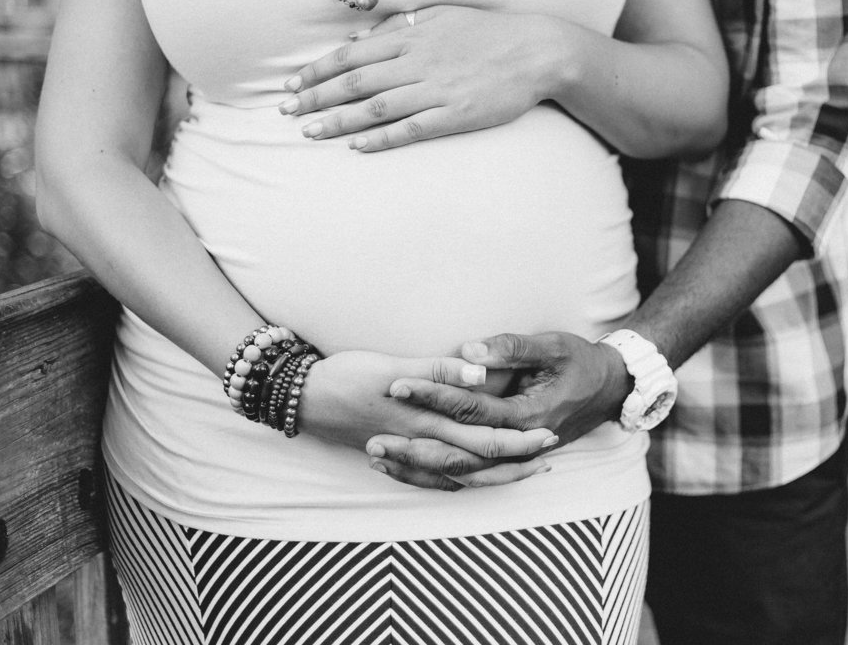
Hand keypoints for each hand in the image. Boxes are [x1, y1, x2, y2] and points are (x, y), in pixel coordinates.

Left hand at [280, 6, 558, 150]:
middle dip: (315, 97)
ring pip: (375, 106)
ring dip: (339, 120)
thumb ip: (402, 26)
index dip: (317, 70)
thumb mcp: (443, 15)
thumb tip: (364, 37)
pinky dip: (381, 138)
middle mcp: (417, 61)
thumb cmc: (490, 32)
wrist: (537, 51)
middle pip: (354, 81)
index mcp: (411, 36)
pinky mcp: (455, 114)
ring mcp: (436, 89)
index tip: (291, 84)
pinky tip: (357, 146)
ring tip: (310, 132)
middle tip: (286, 113)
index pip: (351, 54)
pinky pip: (410, 128)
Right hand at [298, 350, 556, 490]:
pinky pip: (428, 478)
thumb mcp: (393, 367)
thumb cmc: (347, 375)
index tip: (547, 435)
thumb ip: (438, 371)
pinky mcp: (392, 453)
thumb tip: (479, 375)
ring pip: (457, 473)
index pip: (483, 438)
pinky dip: (452, 481)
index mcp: (426, 421)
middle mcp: (420, 443)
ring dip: (491, 473)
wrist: (300, 397)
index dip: (517, 440)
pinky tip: (466, 481)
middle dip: (515, 461)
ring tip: (521, 470)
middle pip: (477, 461)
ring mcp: (406, 452)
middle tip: (547, 456)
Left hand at [365, 333, 630, 487]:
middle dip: (413, 445)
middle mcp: (519, 443)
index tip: (397, 384)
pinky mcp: (510, 461)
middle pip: (458, 452)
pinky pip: (469, 479)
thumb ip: (511, 349)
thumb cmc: (580, 361)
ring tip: (377, 458)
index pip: (470, 408)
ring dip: (419, 468)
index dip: (432, 396)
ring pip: (461, 474)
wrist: (610, 389)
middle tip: (372, 436)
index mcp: (528, 413)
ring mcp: (515, 457)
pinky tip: (404, 471)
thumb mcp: (552, 345)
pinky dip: (437, 478)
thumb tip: (469, 353)